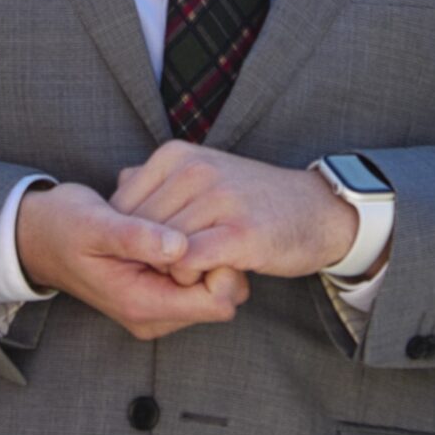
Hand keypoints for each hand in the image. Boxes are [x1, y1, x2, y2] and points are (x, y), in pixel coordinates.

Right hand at [15, 181, 247, 339]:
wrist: (38, 236)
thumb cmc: (63, 227)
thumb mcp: (94, 225)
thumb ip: (136, 237)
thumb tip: (179, 246)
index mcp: (142, 304)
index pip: (219, 301)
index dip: (220, 265)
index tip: (200, 233)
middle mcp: (155, 315)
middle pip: (224, 296)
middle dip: (218, 259)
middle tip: (192, 225)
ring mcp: (158, 306)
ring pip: (215, 286)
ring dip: (206, 254)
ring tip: (176, 226)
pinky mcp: (159, 291)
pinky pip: (199, 278)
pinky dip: (195, 252)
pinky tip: (170, 230)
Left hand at [112, 141, 359, 283]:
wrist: (317, 210)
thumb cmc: (254, 201)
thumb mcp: (202, 175)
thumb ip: (158, 180)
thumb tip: (117, 182)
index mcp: (176, 154)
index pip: (121, 207)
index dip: (130, 241)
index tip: (152, 256)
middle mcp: (193, 169)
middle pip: (138, 230)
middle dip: (148, 260)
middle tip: (174, 272)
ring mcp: (217, 198)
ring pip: (160, 249)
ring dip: (171, 273)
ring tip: (196, 274)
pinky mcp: (240, 233)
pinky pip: (187, 263)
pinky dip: (190, 279)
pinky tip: (210, 278)